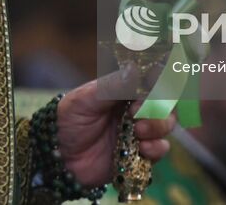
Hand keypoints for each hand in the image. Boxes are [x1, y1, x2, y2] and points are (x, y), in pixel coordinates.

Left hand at [57, 70, 177, 186]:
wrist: (58, 156)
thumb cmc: (69, 120)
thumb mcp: (86, 99)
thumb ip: (113, 87)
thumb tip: (136, 69)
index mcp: (124, 89)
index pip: (152, 79)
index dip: (158, 81)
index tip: (152, 85)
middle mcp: (136, 108)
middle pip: (165, 101)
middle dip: (158, 106)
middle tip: (136, 113)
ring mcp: (139, 131)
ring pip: (166, 124)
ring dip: (158, 126)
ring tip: (138, 131)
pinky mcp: (140, 154)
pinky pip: (161, 149)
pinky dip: (157, 148)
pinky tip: (142, 148)